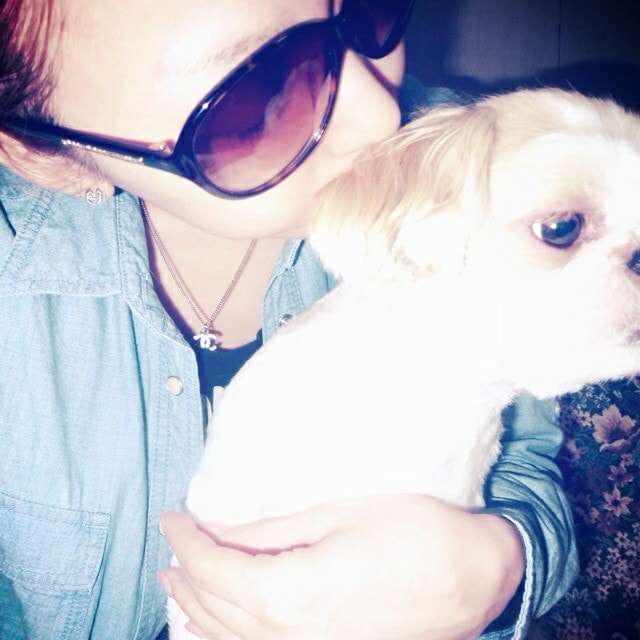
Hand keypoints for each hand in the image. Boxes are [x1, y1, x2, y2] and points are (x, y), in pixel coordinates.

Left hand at [160, 494, 523, 639]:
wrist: (475, 576)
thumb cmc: (411, 533)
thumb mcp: (335, 515)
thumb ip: (270, 530)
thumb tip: (221, 531)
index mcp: (292, 594)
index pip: (215, 568)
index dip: (186, 541)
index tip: (171, 519)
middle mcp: (291, 639)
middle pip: (215, 608)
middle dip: (185, 576)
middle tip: (169, 549)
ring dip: (198, 610)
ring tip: (177, 585)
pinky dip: (227, 637)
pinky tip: (216, 625)